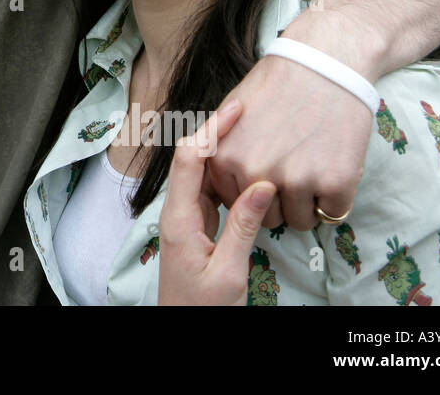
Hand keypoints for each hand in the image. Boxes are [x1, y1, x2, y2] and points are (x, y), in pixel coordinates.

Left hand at [158, 100, 276, 305]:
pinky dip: (225, 173)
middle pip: (191, 159)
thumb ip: (243, 228)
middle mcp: (176, 212)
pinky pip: (207, 190)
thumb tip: (263, 184)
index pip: (189, 159)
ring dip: (221, 149)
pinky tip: (245, 164)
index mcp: (178, 219)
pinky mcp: (195, 227)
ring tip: (249, 127)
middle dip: (215, 130)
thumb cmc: (204, 310)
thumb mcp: (229, 272)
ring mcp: (184, 219)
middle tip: (246, 107)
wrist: (184, 332)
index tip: (238, 108)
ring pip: (199, 173)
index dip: (211, 130)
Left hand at [208, 55, 370, 229]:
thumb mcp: (232, 112)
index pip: (235, 203)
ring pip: (300, 220)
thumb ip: (223, 150)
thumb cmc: (279, 83)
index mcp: (226, 158)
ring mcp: (297, 180)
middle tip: (295, 170)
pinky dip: (336, 197)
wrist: (325, 60)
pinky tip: (334, 164)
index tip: (266, 177)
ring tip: (314, 165)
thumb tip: (217, 183)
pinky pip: (333, 213)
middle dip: (280, 201)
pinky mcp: (335, 182)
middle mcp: (256, 173)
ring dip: (309, 202)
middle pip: (267, 218)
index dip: (252, 193)